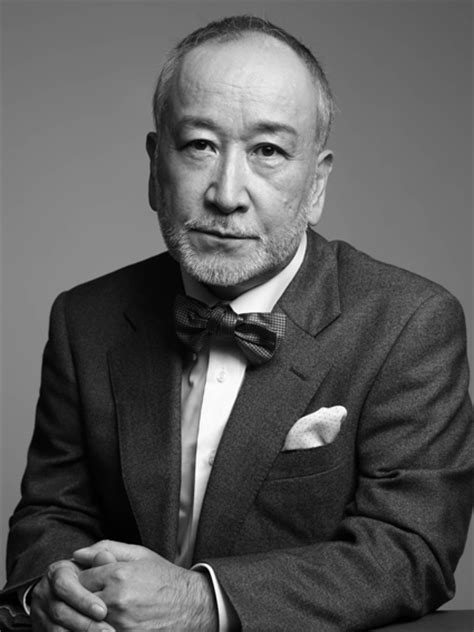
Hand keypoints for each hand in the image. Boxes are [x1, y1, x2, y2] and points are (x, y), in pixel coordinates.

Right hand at [30, 558, 114, 631]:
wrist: (73, 593)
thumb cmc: (88, 575)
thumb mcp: (93, 564)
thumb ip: (100, 560)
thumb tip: (104, 557)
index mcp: (56, 572)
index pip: (64, 585)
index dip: (83, 599)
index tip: (103, 611)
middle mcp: (44, 592)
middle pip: (60, 611)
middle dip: (85, 623)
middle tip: (107, 631)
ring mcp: (40, 613)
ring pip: (57, 629)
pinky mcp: (40, 628)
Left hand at [73, 541, 217, 630]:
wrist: (191, 605)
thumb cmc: (165, 578)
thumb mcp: (140, 555)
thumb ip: (107, 549)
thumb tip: (77, 554)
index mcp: (119, 574)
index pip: (81, 579)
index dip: (83, 581)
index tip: (90, 582)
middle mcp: (117, 600)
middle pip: (80, 603)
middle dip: (83, 600)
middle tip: (93, 598)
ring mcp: (121, 624)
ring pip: (88, 622)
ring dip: (90, 617)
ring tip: (102, 611)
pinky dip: (102, 628)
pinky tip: (112, 621)